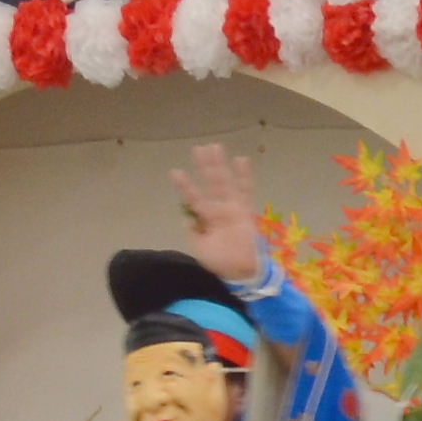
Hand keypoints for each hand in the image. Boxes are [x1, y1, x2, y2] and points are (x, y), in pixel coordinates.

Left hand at [172, 141, 261, 278]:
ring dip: (219, 166)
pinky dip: (244, 176)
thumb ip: (193, 231)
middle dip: (205, 166)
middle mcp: (219, 209)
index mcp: (207, 217)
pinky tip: (241, 160)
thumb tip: (185, 218)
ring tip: (214, 147)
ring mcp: (233, 208)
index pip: (193, 198)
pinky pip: (246, 191)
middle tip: (199, 148)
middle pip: (211, 183)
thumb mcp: (200, 247)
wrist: (240, 273)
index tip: (175, 171)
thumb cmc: (220, 261)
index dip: (185, 185)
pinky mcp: (245, 212)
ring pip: (225, 182)